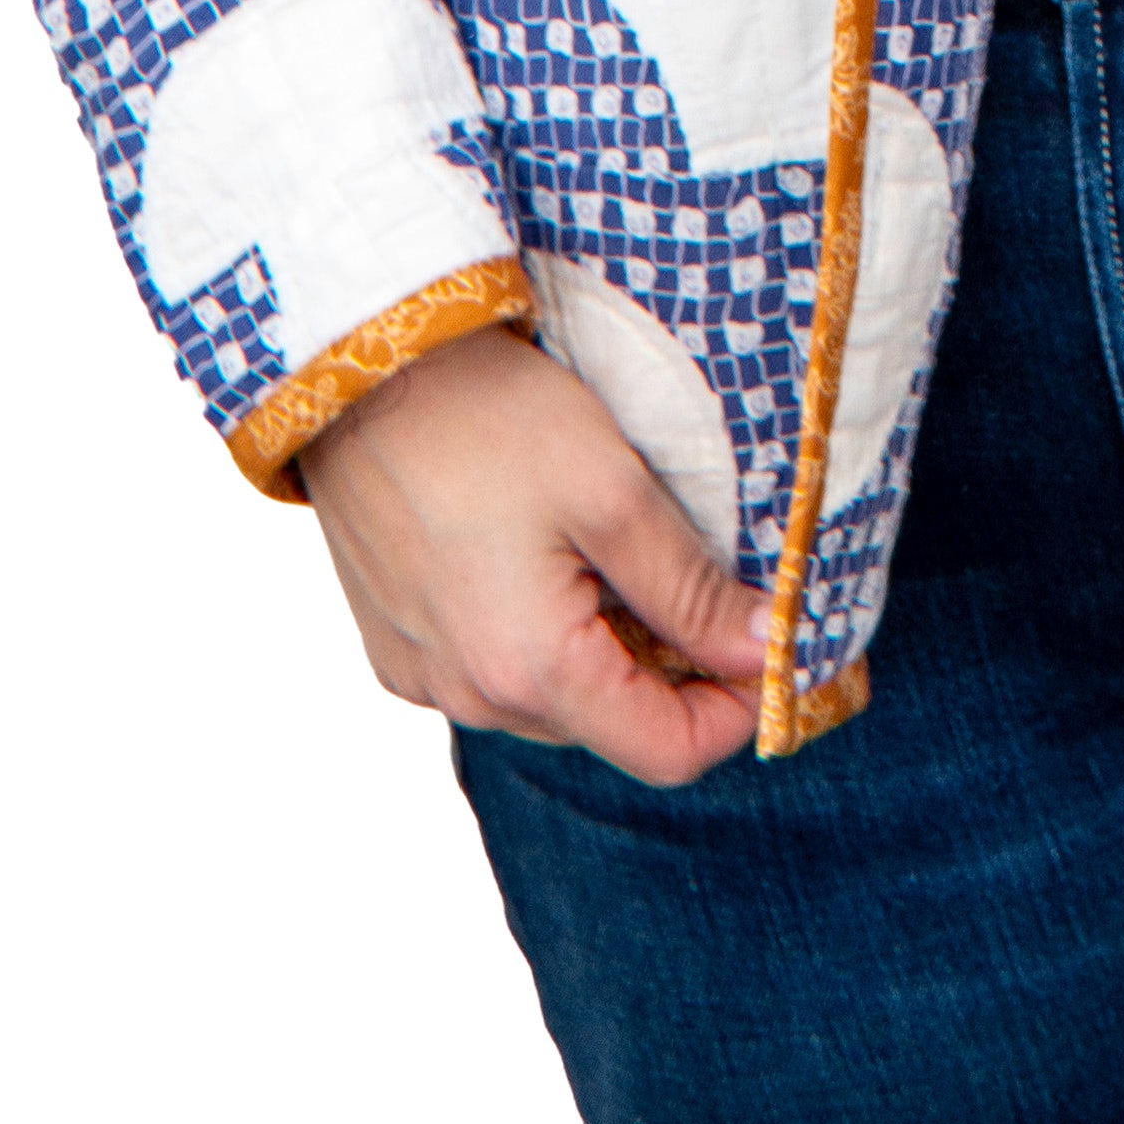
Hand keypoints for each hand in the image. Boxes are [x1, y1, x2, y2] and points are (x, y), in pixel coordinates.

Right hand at [298, 320, 765, 784]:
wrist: (359, 371)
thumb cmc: (489, 418)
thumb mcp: (613, 491)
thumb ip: (691, 590)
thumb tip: (763, 649)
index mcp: (532, 670)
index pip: (669, 752)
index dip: (735, 708)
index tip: (764, 644)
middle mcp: (471, 698)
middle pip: (610, 726)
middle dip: (668, 669)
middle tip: (693, 575)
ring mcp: (424, 679)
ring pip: (551, 700)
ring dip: (599, 650)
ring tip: (606, 552)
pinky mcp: (396, 650)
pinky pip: (491, 672)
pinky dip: (535, 635)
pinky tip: (536, 555)